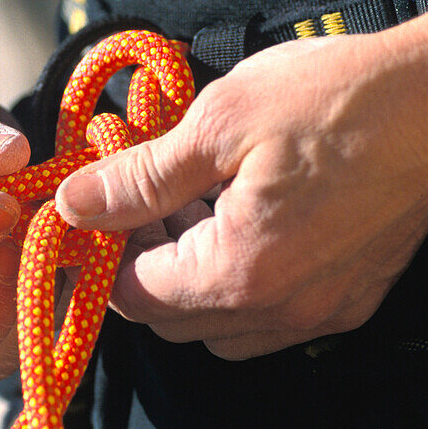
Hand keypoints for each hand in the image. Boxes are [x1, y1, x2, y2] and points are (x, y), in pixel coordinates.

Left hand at [56, 17, 427, 358]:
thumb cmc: (335, 99)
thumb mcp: (220, 122)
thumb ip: (141, 177)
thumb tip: (76, 204)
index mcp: (242, 272)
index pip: (136, 298)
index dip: (105, 256)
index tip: (100, 209)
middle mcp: (283, 310)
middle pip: (173, 322)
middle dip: (143, 267)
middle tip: (142, 202)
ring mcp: (322, 311)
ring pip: (221, 328)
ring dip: (189, 280)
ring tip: (191, 207)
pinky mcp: (350, 298)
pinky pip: (271, 318)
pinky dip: (238, 283)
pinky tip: (240, 222)